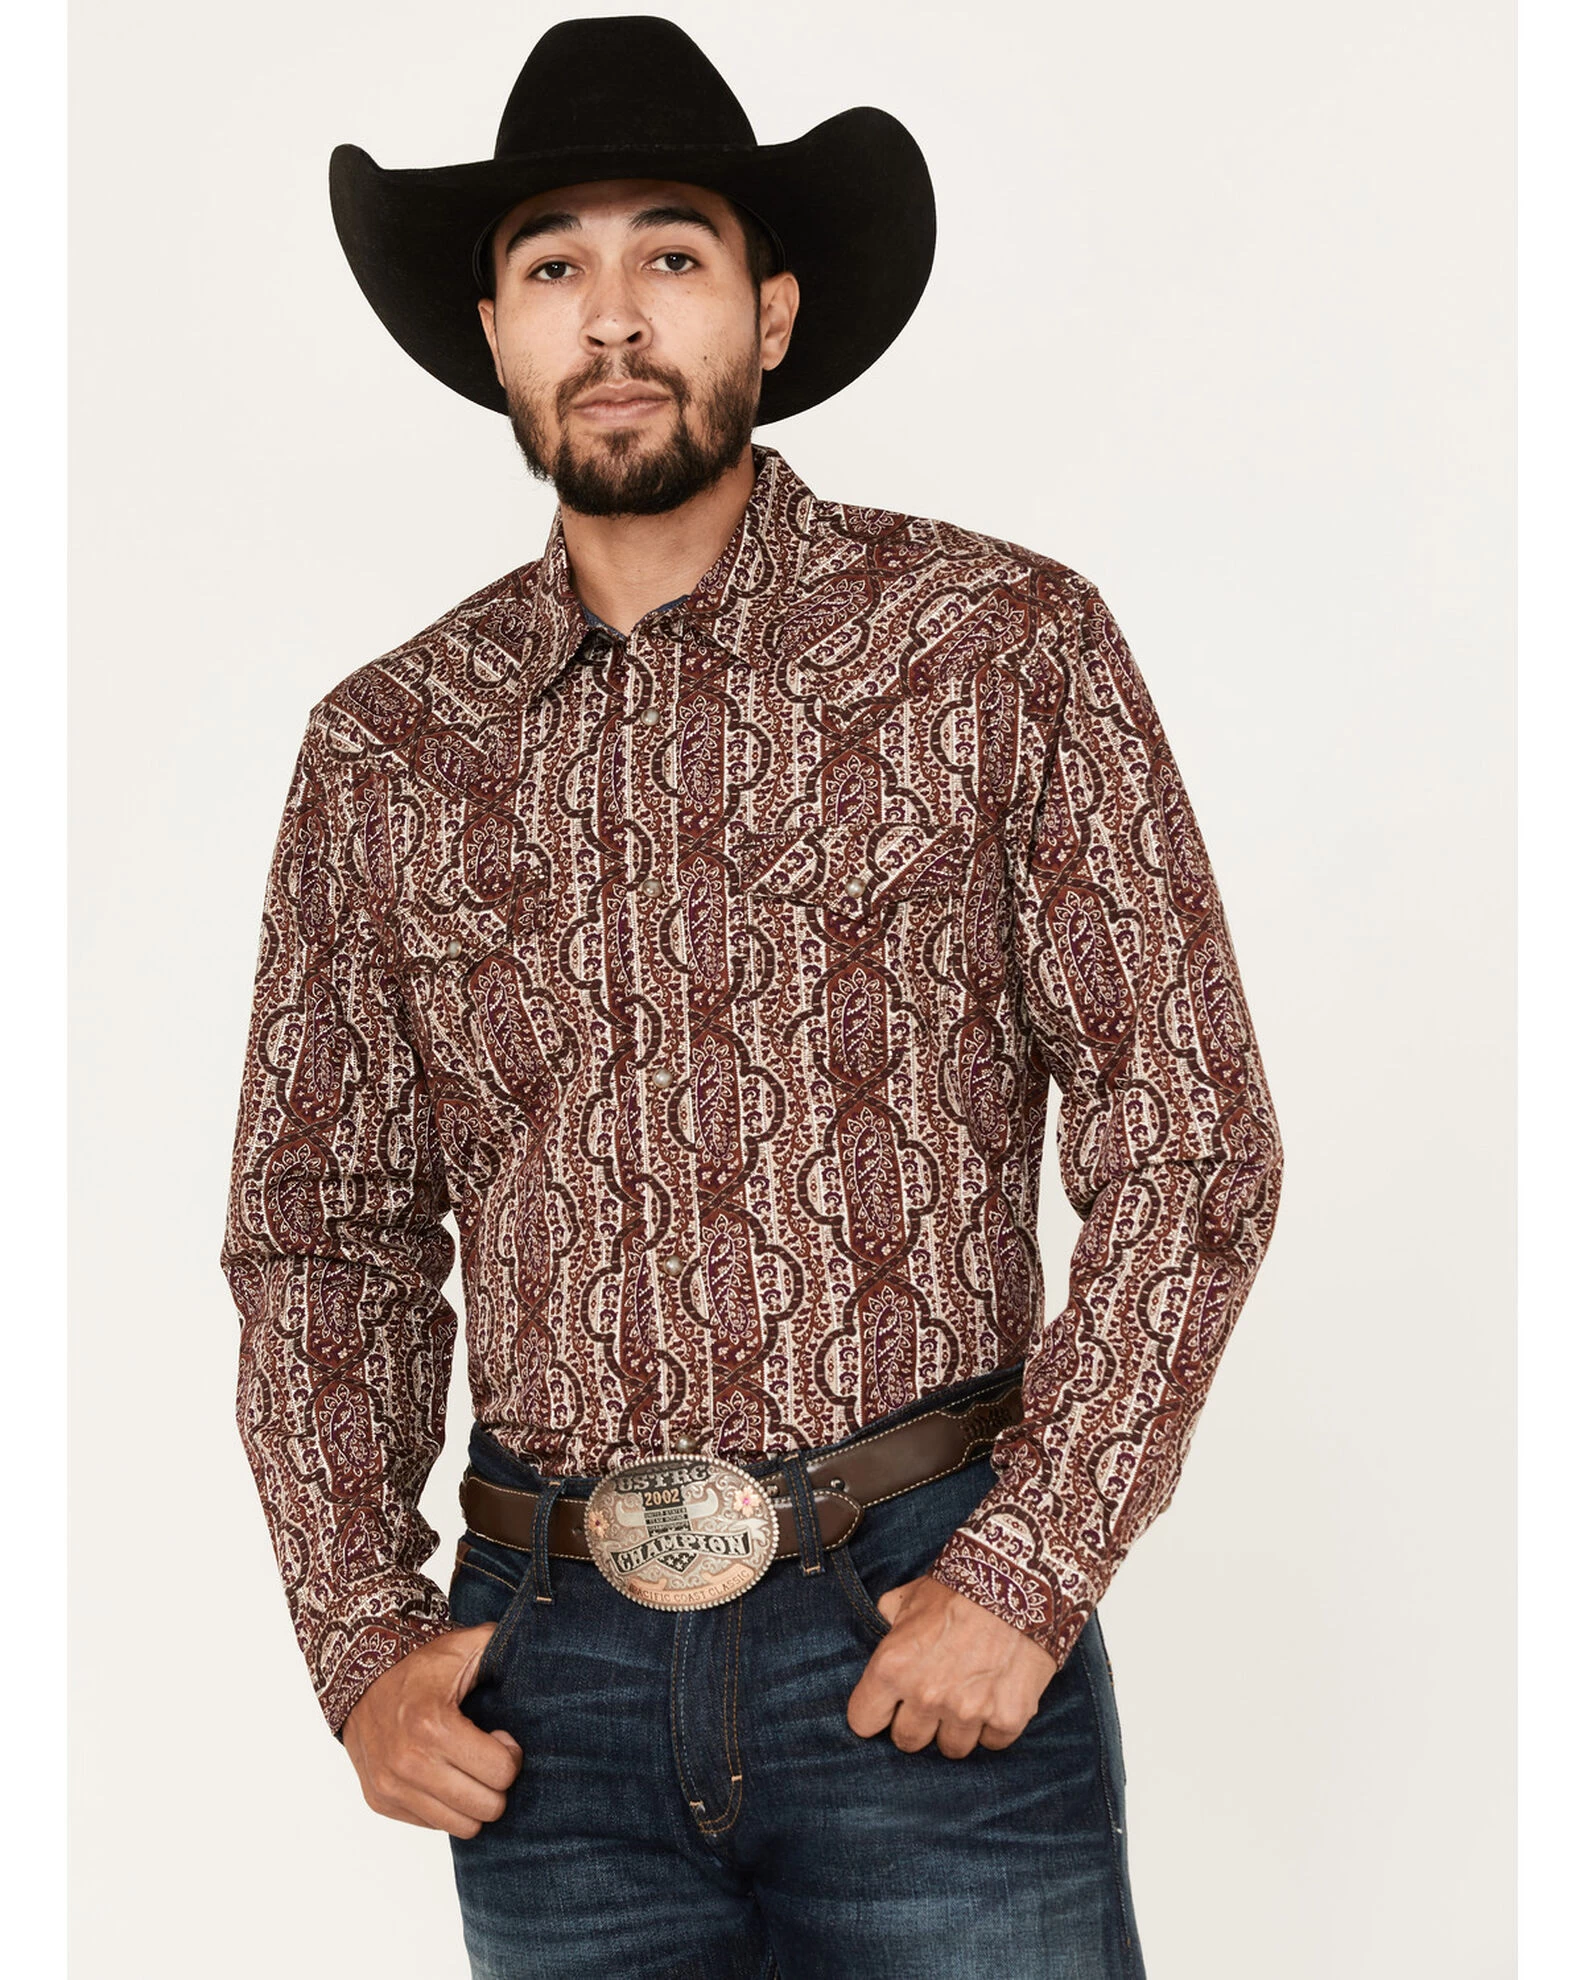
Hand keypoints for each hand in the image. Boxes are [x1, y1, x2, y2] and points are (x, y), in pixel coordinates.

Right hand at [341, 1623, 522, 1836]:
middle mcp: (409, 1763)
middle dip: (496, 1784)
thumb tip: (544, 1651)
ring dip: (472, 1802)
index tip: (501, 1738)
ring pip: (461, 1827)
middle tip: (488, 1757)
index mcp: (433, 1726)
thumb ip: (504, 1647)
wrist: (359, 1677)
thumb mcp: (465, 1646)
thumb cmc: (420, 1663)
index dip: (510, 1755)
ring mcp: (391, 1787)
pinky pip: (432, 1825)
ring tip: (467, 1769)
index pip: (501, 1772)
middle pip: (485, 1808)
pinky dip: (444, 1806)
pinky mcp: (380, 1802)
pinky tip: (443, 1775)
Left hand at [846, 1574, 1057, 1758]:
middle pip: (907, 1741)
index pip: (863, 1720)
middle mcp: (926, 1695)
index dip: (875, 1712)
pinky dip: (994, 1726)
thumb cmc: (961, 1586)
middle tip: (932, 1699)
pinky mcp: (1008, 1717)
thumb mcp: (912, 1597)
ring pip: (951, 1748)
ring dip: (956, 1728)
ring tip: (968, 1697)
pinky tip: (997, 1696)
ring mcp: (968, 1711)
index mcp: (893, 1666)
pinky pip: (992, 1742)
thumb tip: (886, 1624)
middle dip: (916, 1723)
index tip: (886, 1706)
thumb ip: (891, 1618)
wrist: (1021, 1579)